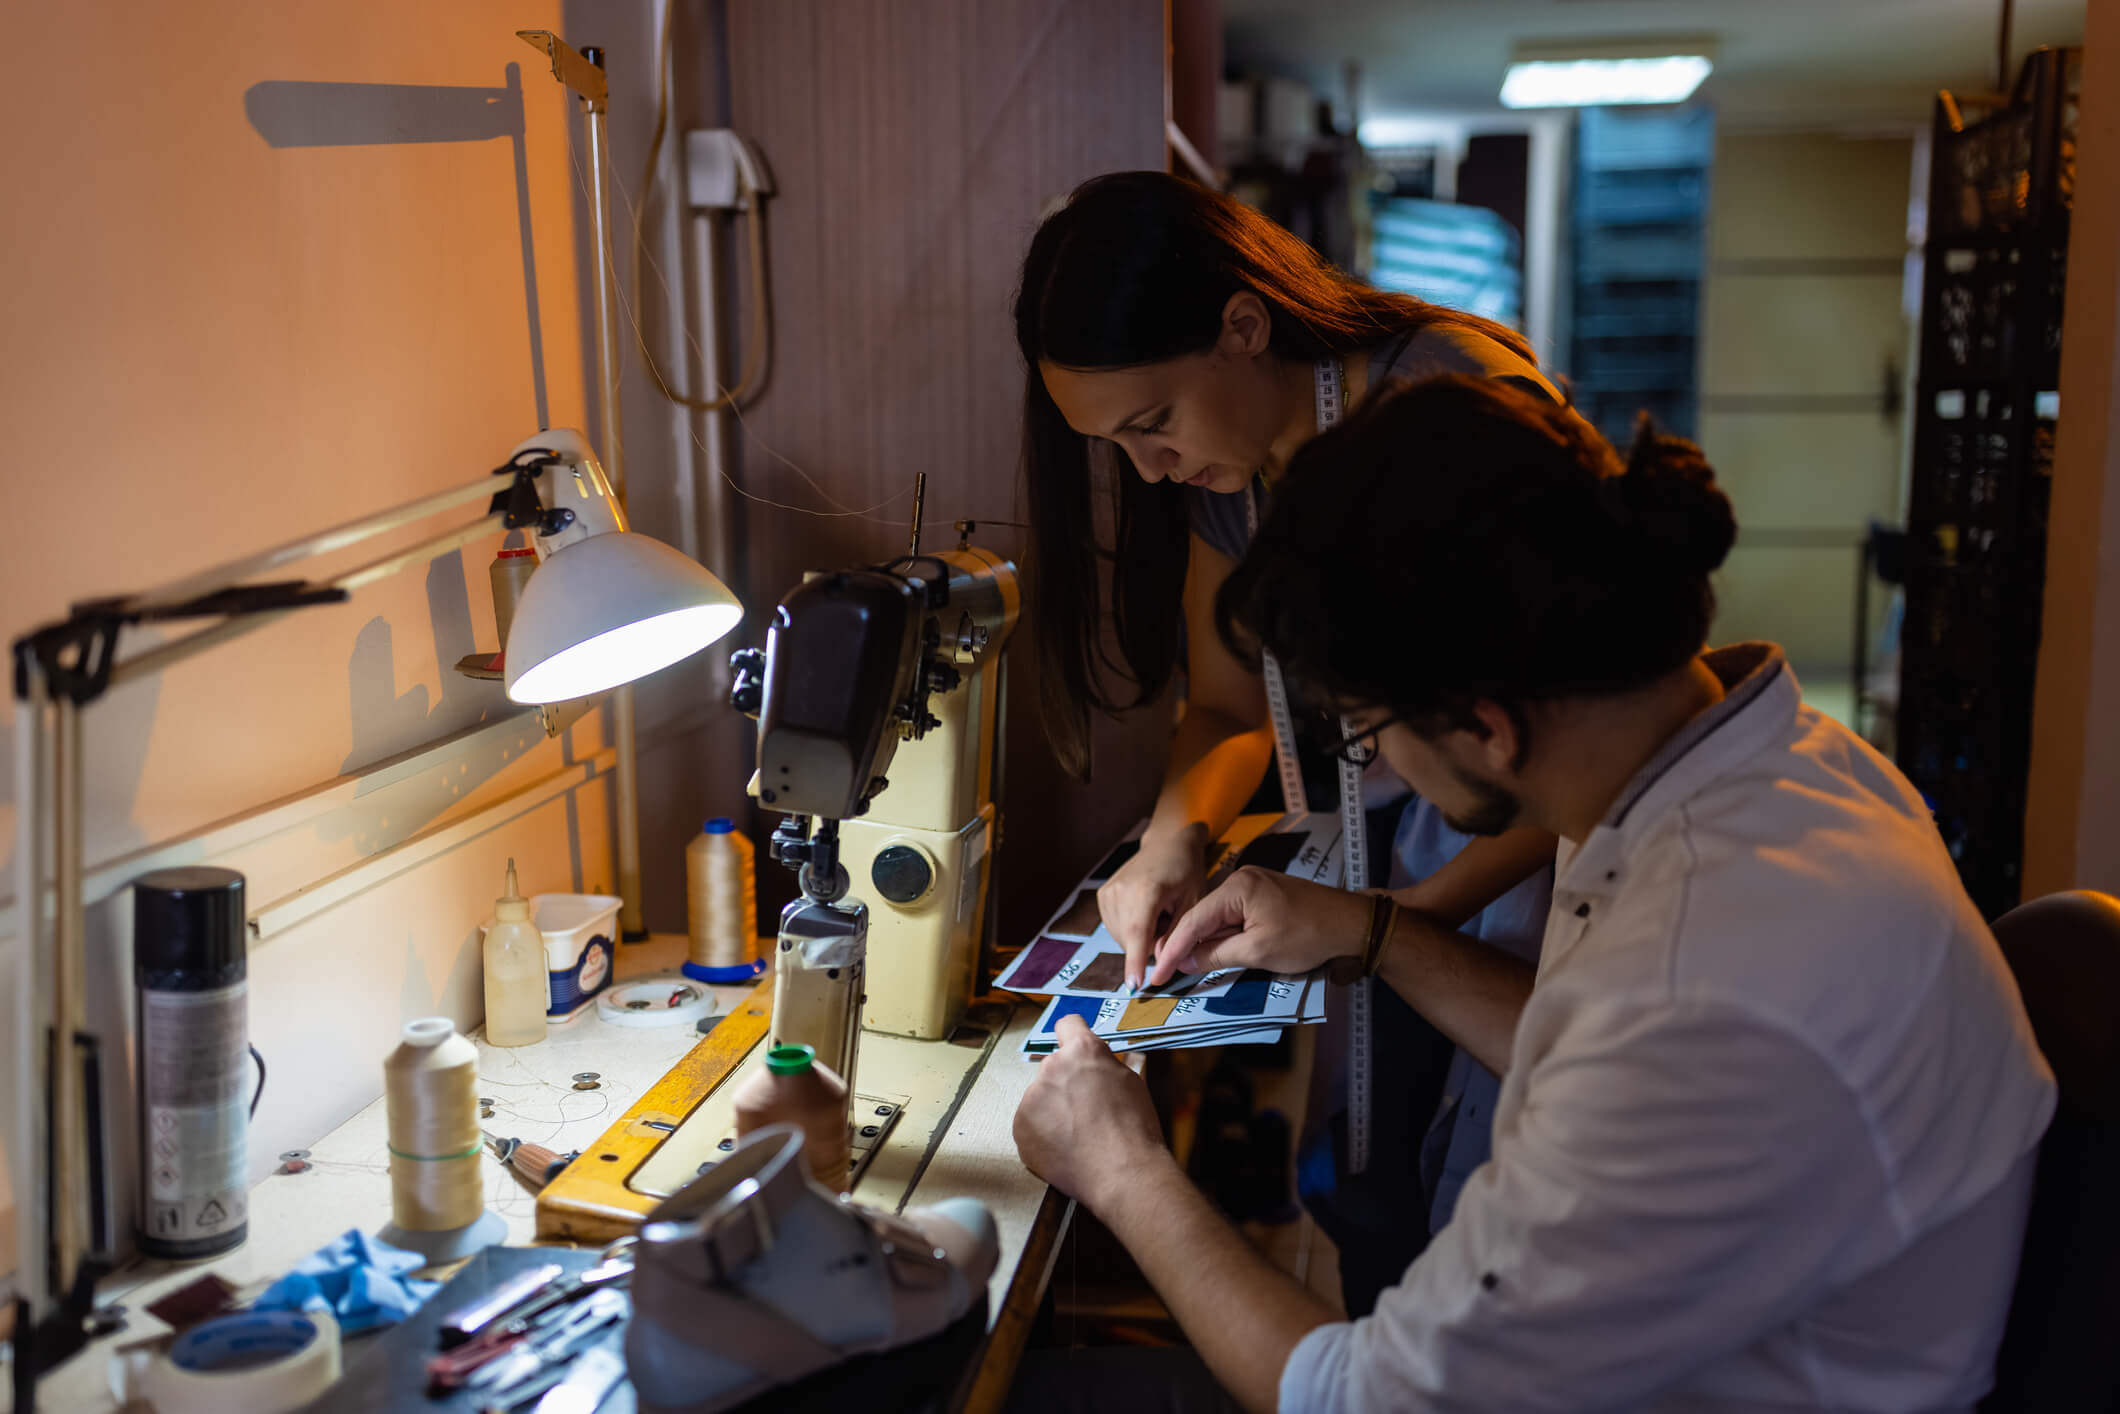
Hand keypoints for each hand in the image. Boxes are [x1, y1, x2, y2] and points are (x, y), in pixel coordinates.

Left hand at [1012, 1017, 1169, 1210]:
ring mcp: (1031, 1097)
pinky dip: (1044, 1134)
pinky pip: (1031, 1124)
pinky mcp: (1020, 1126)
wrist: (1121, 1172)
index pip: (1067, 1024)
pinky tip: (1066, 1148)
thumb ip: (1108, 1066)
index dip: (1073, 1035)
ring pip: (1041, 1097)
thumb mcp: (1132, 1083)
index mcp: (1082, 1051)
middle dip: (1066, 1083)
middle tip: (1087, 1109)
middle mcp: (1052, 1067)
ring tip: (1079, 1135)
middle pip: (1055, 1067)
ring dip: (1054, 1110)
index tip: (1074, 1047)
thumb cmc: (1134, 1129)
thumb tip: (1103, 1063)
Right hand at [1097, 825, 1209, 988]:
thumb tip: (1160, 964)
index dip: (1135, 961)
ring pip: (1121, 937)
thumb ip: (1176, 935)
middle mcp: (1120, 891)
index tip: (1134, 986)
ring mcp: (1108, 893)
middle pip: (1129, 940)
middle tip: (1169, 922)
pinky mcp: (1103, 896)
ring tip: (1158, 914)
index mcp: (1146, 890)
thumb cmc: (1186, 872)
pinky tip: (1145, 912)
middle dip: (1148, 946)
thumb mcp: (1193, 903)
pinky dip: (1131, 930)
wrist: (1168, 844)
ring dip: (1140, 938)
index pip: (1137, 933)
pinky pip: (1116, 928)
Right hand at [1150, 868, 1369, 987]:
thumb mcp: (1258, 952)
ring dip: (1203, 943)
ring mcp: (1252, 886)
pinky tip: (1212, 953)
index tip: (1156, 974)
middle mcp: (1240, 880)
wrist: (1352, 923)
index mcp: (1236, 887)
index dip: (1171, 950)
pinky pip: (1232, 918)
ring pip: (1216, 919)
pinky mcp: (1263, 896)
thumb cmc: (1307, 936)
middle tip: (1162, 973)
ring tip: (1182, 967)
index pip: (1192, 921)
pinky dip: (1222, 937)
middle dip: (1183, 946)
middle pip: (1201, 917)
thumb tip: (1184, 961)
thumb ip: (1216, 955)